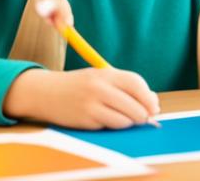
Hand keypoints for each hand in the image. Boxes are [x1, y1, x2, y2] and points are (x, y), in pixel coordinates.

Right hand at [2, 67, 159, 128]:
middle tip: (145, 118)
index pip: (135, 82)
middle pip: (133, 104)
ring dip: (130, 122)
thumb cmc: (79, 86)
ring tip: (128, 120)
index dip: (148, 96)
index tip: (154, 106)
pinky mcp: (84, 119)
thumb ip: (124, 86)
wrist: (46, 92)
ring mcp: (91, 104)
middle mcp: (99, 87)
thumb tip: (153, 102)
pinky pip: (109, 126)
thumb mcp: (100, 78)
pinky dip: (115, 126)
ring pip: (123, 119)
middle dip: (143, 114)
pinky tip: (110, 121)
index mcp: (105, 73)